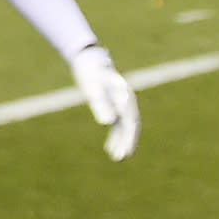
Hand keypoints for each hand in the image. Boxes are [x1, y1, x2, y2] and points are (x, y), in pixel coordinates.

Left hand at [71, 45, 138, 160]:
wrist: (88, 61)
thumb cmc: (90, 73)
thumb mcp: (92, 88)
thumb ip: (100, 103)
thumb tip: (108, 123)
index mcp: (124, 97)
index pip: (130, 121)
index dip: (128, 137)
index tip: (125, 151)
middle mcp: (126, 102)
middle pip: (130, 126)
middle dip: (127, 143)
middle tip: (122, 158)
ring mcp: (121, 104)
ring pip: (124, 127)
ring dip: (121, 142)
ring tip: (117, 158)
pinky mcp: (114, 106)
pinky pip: (117, 125)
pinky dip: (115, 136)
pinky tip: (109, 148)